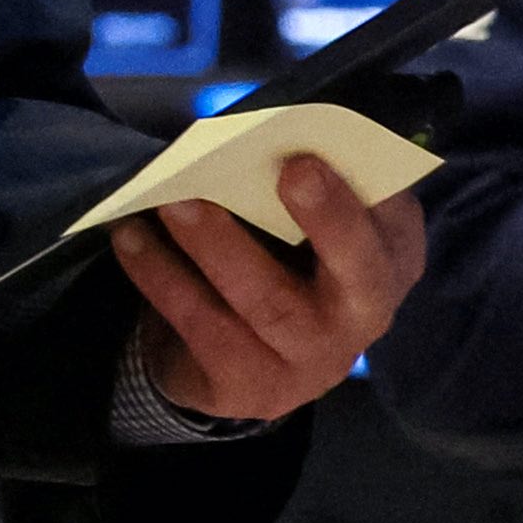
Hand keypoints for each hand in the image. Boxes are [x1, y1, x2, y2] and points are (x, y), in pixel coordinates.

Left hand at [112, 157, 428, 425]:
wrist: (234, 366)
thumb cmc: (276, 267)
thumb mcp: (300, 229)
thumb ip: (299, 189)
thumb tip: (254, 134)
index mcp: (389, 262)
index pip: (394, 226)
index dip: (364, 193)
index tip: (318, 153)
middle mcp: (365, 316)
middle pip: (358, 272)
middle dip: (330, 219)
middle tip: (293, 169)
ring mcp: (312, 360)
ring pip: (268, 301)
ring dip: (216, 245)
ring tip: (171, 201)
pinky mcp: (252, 388)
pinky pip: (204, 328)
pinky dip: (161, 278)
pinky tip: (129, 239)